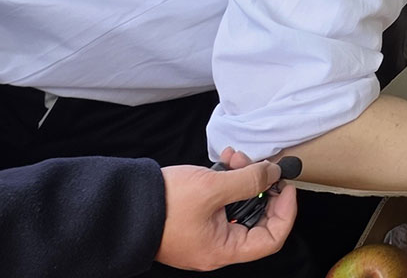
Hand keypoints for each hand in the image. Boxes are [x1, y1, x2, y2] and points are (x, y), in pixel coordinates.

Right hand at [154, 147, 297, 270]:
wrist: (120, 203)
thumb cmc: (163, 204)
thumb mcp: (212, 188)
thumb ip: (248, 181)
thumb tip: (274, 175)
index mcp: (223, 250)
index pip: (271, 239)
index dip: (285, 211)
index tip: (286, 186)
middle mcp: (216, 246)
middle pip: (257, 219)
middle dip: (261, 187)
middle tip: (259, 165)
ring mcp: (204, 233)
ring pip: (239, 206)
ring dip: (243, 178)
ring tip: (235, 157)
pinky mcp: (194, 218)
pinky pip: (221, 202)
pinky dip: (227, 181)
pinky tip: (224, 162)